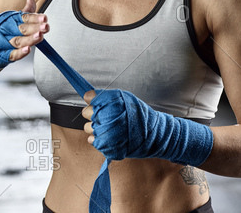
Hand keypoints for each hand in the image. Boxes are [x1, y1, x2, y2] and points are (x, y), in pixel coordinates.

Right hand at [8, 0, 49, 61]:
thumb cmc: (1, 31)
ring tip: (39, 36)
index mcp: (10, 20)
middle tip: (45, 26)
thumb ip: (25, 12)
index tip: (44, 18)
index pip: (24, 17)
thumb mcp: (12, 19)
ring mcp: (3, 43)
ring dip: (29, 39)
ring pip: (17, 41)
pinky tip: (27, 50)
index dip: (35, 18)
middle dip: (35, 27)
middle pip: (22, 28)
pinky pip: (11, 54)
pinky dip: (20, 53)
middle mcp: (6, 30)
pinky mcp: (2, 55)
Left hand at [82, 88, 213, 165]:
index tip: (99, 103)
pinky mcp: (105, 146)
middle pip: (86, 112)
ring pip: (88, 127)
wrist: (154, 135)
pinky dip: (98, 139)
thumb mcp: (126, 98)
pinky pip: (92, 140)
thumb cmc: (140, 115)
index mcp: (110, 103)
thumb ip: (106, 96)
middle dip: (94, 113)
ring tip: (110, 127)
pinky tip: (109, 136)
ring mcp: (104, 132)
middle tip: (107, 116)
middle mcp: (105, 116)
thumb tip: (87, 95)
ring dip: (96, 127)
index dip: (94, 100)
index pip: (89, 98)